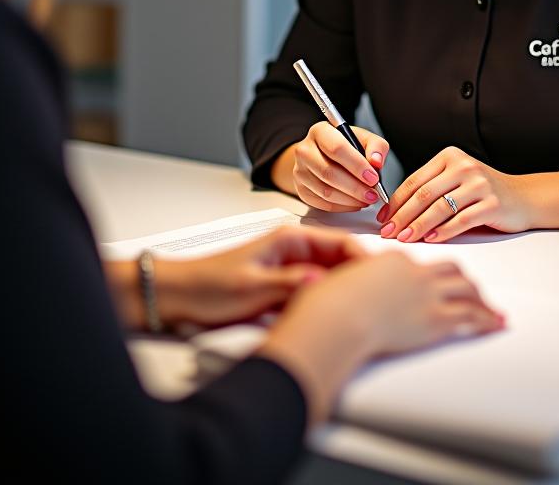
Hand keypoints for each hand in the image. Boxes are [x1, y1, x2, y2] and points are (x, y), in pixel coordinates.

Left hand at [153, 226, 363, 327]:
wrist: (177, 298)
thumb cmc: (207, 286)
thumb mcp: (252, 287)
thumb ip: (290, 284)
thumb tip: (323, 283)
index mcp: (291, 239)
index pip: (342, 242)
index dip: (365, 261)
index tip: (381, 281)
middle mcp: (294, 251)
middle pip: (341, 261)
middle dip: (360, 279)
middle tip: (379, 303)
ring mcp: (290, 270)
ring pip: (330, 279)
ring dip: (343, 293)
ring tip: (362, 313)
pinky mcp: (284, 289)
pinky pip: (315, 294)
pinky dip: (325, 304)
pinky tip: (333, 320)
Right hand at [259, 250, 503, 422]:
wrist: (338, 316)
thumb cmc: (331, 304)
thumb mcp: (340, 283)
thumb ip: (352, 280)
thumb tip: (345, 285)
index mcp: (393, 261)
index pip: (419, 263)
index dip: (430, 272)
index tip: (435, 279)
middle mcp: (415, 273)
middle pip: (450, 270)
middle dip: (464, 280)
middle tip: (473, 290)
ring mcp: (428, 294)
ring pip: (466, 290)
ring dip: (481, 300)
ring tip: (490, 309)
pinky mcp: (435, 318)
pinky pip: (470, 316)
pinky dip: (487, 319)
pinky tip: (495, 323)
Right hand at [273, 121, 389, 211]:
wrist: (323, 155)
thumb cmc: (346, 146)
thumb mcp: (363, 138)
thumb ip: (376, 146)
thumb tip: (376, 161)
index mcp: (320, 131)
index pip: (336, 148)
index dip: (356, 165)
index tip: (373, 178)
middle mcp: (305, 150)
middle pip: (329, 172)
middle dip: (355, 187)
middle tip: (373, 194)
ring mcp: (300, 171)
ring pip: (325, 191)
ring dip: (350, 199)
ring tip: (367, 199)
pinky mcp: (301, 190)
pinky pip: (322, 204)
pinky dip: (343, 207)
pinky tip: (355, 203)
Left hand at [378, 146, 532, 242]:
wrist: (523, 198)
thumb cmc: (483, 192)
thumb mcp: (456, 180)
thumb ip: (432, 188)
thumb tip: (395, 212)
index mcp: (449, 157)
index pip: (414, 180)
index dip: (395, 201)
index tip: (382, 218)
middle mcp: (463, 166)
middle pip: (424, 194)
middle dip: (402, 216)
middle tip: (388, 233)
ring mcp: (479, 184)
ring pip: (440, 208)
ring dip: (418, 226)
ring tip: (405, 239)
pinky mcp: (492, 203)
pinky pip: (462, 220)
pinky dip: (443, 231)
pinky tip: (431, 239)